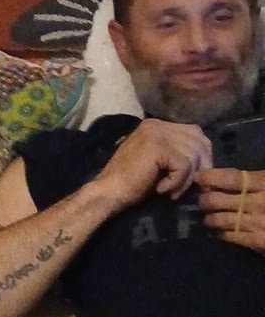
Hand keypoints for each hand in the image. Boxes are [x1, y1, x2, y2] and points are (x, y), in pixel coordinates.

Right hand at [90, 118, 211, 207]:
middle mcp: (157, 124)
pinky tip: (162, 190)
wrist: (109, 192)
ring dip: (186, 179)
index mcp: (157, 125)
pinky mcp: (157, 147)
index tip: (195, 177)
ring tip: (171, 191)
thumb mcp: (159, 162)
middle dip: (201, 166)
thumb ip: (177, 153)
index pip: (195, 132)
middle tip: (188, 187)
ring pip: (193, 154)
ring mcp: (156, 133)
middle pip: (199, 140)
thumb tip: (206, 160)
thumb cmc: (132, 183)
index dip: (202, 155)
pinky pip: (184, 165)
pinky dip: (177, 182)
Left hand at [197, 166, 264, 251]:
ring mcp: (257, 223)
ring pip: (218, 220)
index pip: (229, 178)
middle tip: (201, 200)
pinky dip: (220, 234)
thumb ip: (259, 179)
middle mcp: (259, 202)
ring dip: (208, 218)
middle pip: (216, 199)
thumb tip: (236, 177)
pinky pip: (230, 237)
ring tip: (207, 217)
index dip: (209, 177)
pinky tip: (218, 232)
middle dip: (204, 200)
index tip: (199, 177)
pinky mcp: (259, 242)